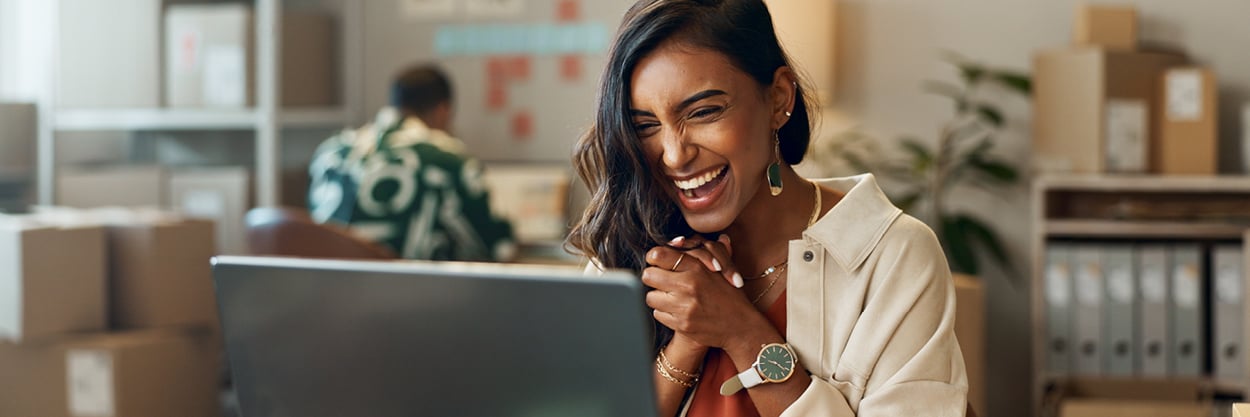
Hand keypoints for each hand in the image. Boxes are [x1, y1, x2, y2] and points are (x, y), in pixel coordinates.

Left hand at [641, 241, 768, 349]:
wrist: (740, 327)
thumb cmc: (730, 295)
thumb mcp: (722, 268)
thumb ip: (701, 251)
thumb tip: (680, 239)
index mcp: (697, 268)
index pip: (658, 255)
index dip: (654, 258)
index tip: (658, 263)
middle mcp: (688, 286)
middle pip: (648, 275)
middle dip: (653, 278)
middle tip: (662, 281)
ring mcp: (684, 307)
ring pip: (650, 297)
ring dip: (658, 297)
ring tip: (671, 297)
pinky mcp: (681, 324)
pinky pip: (657, 314)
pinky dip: (664, 312)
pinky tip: (677, 311)